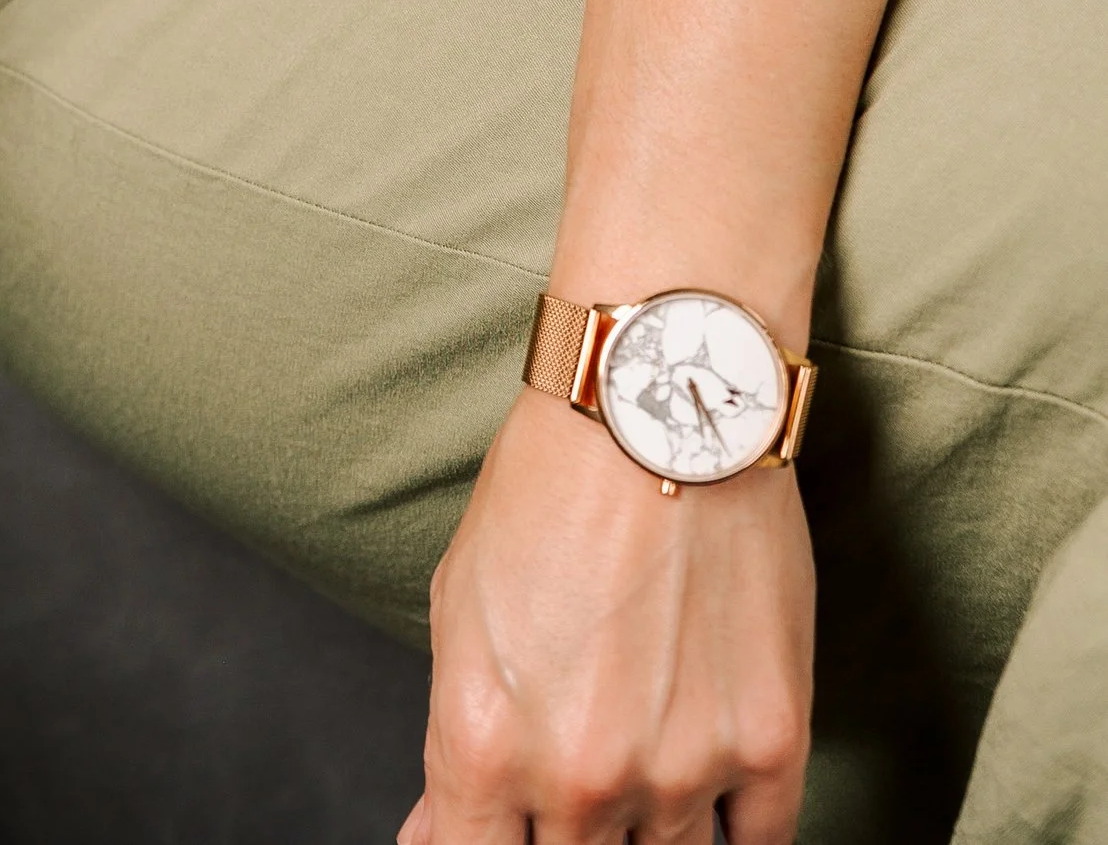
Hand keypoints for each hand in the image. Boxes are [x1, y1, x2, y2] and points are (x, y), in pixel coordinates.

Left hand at [403, 384, 812, 842]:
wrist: (658, 402)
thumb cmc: (547, 487)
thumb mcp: (461, 607)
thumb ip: (455, 742)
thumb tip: (435, 836)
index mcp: (484, 743)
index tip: (506, 831)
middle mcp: (578, 775)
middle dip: (564, 837)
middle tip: (577, 774)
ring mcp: (681, 769)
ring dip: (644, 834)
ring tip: (638, 760)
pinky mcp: (769, 744)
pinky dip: (729, 834)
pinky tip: (706, 791)